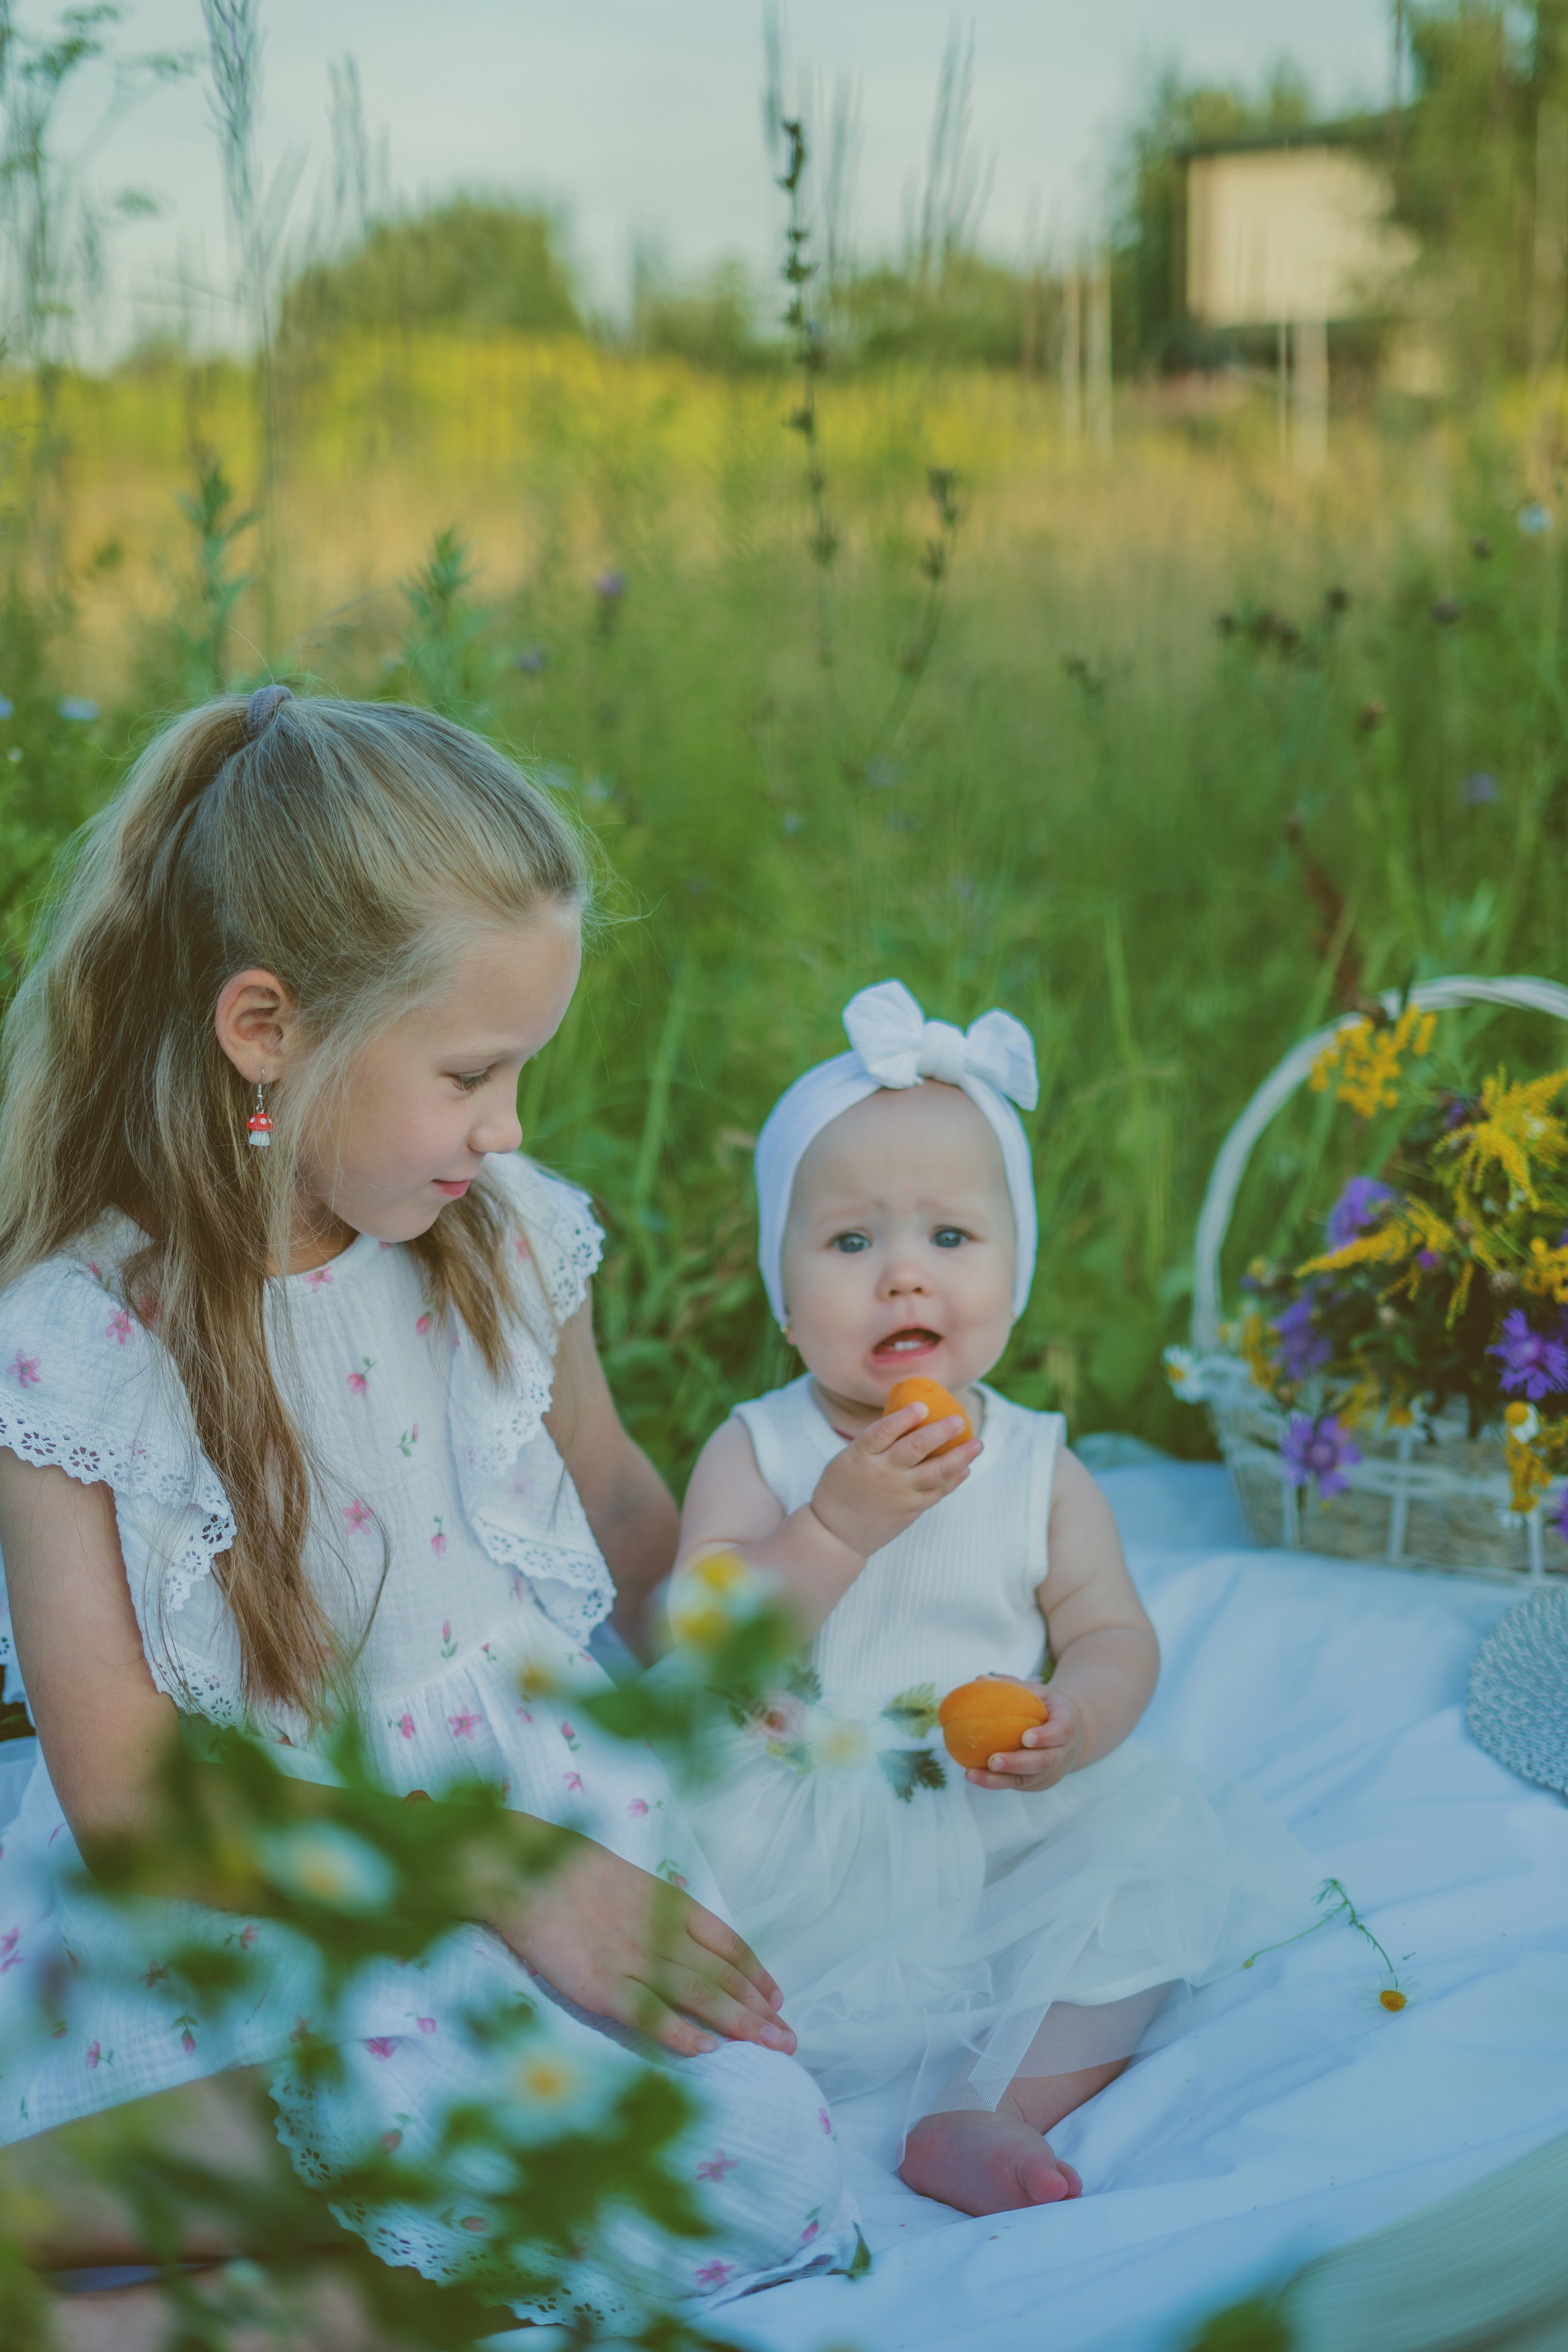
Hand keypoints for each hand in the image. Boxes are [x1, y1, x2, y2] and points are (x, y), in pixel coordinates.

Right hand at [495, 1831, 797, 2058]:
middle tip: (790, 2039)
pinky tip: (706, 2050)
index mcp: (669, 1903)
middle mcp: (661, 1932)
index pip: (728, 1942)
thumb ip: (660, 1910)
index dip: (755, 1973)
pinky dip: (680, 2032)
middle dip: (760, 2009)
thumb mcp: (629, 1880)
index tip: (777, 1997)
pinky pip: (650, 2013)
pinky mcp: (600, 1985)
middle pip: (722, 1975)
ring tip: (770, 2045)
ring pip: (699, 1995)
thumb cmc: (568, 1870)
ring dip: (739, 2023)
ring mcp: (632, 1959)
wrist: (519, 1867)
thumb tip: (688, 1939)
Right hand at [810, 1401, 980, 1559]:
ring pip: (935, 1472)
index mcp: (860, 1456)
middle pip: (915, 1448)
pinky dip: (954, 1479)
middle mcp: (882, 1473)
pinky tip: (965, 1468)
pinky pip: (937, 1492)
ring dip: (959, 1456)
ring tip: (977, 1444)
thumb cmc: (841, 1488)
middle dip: (940, 1432)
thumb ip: (873, 1442)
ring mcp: (899, 1493)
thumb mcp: (846, 1459)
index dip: (904, 1418)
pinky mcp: (911, 1509)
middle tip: (959, 1420)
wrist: (837, 1533)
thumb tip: (908, 1417)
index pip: (883, 1431)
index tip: (922, 1407)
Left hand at [965, 1680, 1085, 1792]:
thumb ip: (1013, 1686)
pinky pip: (1017, 1784)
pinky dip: (995, 1782)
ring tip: (972, 1773)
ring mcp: (1052, 1771)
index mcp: (1068, 1724)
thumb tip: (979, 1679)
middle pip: (1044, 1761)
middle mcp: (1063, 1752)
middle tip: (993, 1761)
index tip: (1025, 1737)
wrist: (1070, 1735)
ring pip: (1028, 1779)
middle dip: (1018, 1763)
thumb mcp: (1038, 1692)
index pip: (1061, 1732)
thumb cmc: (1048, 1709)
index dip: (1046, 1737)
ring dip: (999, 1779)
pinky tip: (973, 1775)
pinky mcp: (1039, 1782)